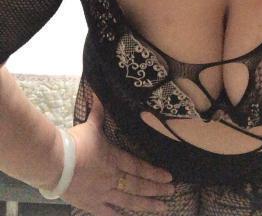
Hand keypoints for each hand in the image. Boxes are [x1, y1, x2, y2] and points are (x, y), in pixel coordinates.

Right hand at [62, 93, 173, 215]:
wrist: (55, 162)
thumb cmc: (74, 142)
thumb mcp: (90, 125)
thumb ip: (98, 111)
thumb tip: (100, 92)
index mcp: (115, 158)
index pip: (139, 167)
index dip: (155, 173)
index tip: (169, 177)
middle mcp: (113, 177)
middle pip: (138, 185)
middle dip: (156, 189)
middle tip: (172, 192)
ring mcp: (103, 192)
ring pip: (129, 200)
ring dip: (146, 204)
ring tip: (161, 207)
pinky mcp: (91, 203)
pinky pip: (108, 212)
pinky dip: (120, 215)